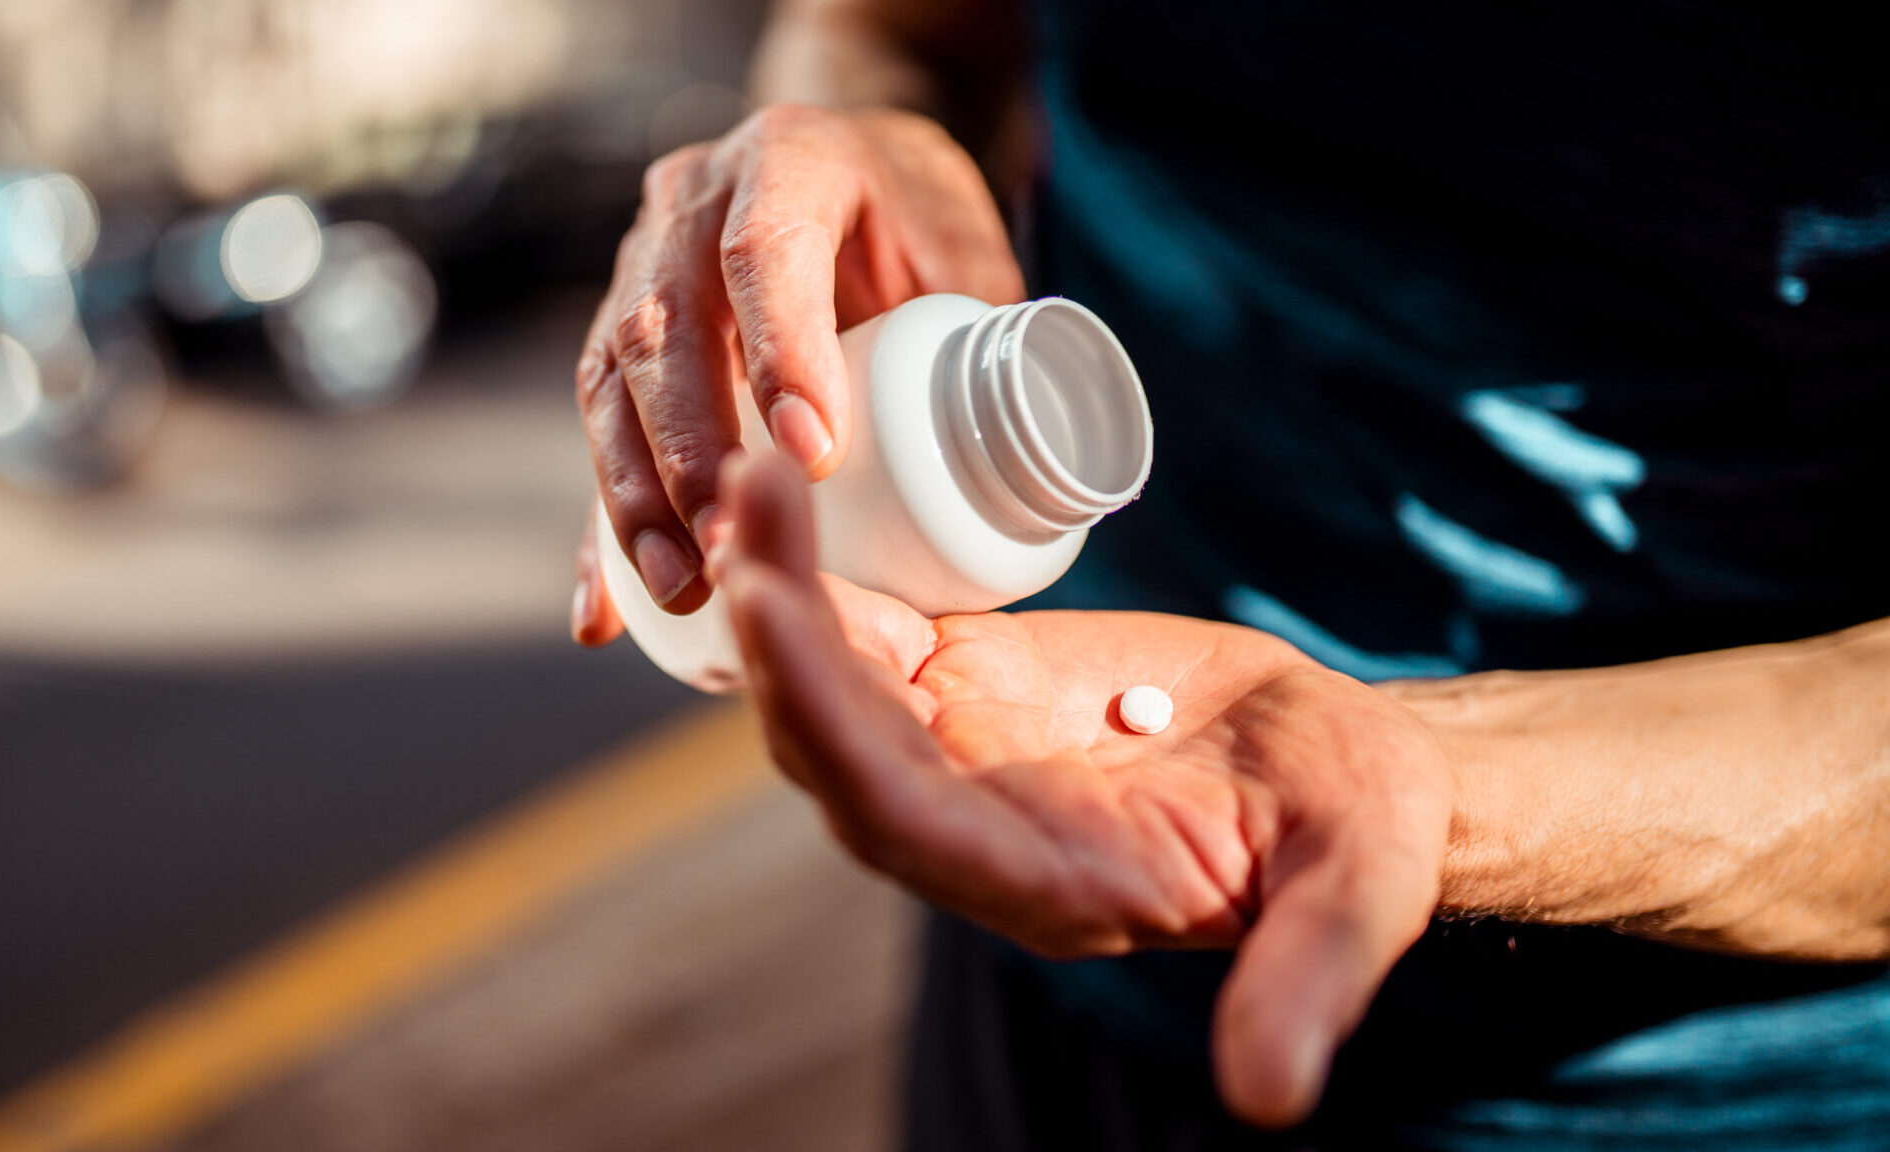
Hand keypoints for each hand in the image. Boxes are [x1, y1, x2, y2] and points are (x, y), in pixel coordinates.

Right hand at [572, 104, 1022, 641]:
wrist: (855, 174)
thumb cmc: (918, 221)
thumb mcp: (966, 249)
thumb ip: (984, 335)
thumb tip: (1020, 458)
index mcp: (789, 160)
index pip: (765, 249)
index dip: (781, 350)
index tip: (814, 456)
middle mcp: (691, 204)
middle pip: (663, 326)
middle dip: (688, 448)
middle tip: (731, 543)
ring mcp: (640, 268)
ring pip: (609, 382)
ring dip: (636, 496)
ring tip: (682, 587)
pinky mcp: (618, 341)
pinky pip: (600, 436)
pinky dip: (602, 528)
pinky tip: (605, 612)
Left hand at [714, 453, 1453, 1127]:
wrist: (1333, 763)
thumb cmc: (1352, 829)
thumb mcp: (1352, 892)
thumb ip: (1308, 980)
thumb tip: (1273, 1101)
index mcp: (1042, 886)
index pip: (901, 819)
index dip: (832, 725)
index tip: (776, 617)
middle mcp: (971, 829)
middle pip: (834, 745)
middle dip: (780, 638)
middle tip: (746, 505)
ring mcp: (957, 754)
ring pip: (832, 684)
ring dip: (782, 590)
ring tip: (754, 474)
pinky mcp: (965, 687)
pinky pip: (869, 635)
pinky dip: (824, 572)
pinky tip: (786, 490)